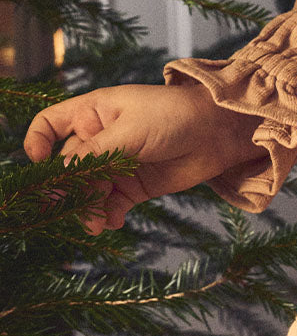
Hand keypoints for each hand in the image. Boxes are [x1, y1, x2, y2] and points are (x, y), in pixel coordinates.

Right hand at [23, 82, 264, 234]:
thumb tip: (62, 175)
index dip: (36, 142)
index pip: (50, 124)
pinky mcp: (134, 184)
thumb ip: (95, 153)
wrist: (220, 131)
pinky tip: (113, 223)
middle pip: (66, 166)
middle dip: (66, 188)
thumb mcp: (131, 129)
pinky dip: (107, 215)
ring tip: (97, 221)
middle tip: (67, 207)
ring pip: (86, 190)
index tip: (38, 163)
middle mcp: (101, 138)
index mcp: (95, 112)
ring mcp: (117, 163)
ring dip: (86, 207)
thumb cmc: (176, 115)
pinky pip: (109, 205)